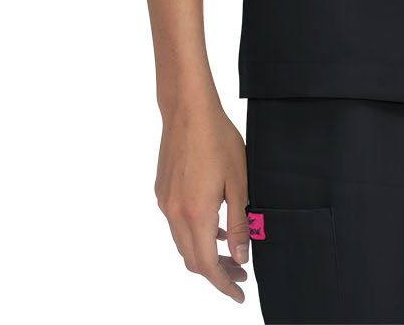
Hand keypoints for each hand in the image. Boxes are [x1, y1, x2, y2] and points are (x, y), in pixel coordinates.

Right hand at [154, 97, 251, 301]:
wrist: (188, 109)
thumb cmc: (218, 139)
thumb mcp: (239, 181)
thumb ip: (239, 223)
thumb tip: (240, 256)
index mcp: (196, 213)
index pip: (207, 266)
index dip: (224, 284)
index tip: (239, 294)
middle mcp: (175, 213)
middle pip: (193, 259)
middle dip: (217, 272)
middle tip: (241, 273)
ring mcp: (165, 202)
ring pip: (183, 243)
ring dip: (205, 253)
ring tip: (231, 253)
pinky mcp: (162, 191)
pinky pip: (177, 225)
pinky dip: (195, 234)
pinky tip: (215, 225)